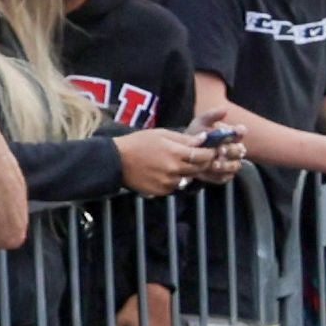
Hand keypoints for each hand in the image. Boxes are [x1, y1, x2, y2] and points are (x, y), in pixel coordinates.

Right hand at [114, 126, 237, 195]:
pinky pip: (175, 187)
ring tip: (176, 163)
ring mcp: (167, 182)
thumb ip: (185, 139)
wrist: (115, 160)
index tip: (210, 150)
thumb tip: (204, 139)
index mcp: (176, 153)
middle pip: (199, 169)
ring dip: (188, 172)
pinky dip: (174, 180)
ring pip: (188, 179)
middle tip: (198, 157)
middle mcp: (174, 170)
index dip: (210, 153)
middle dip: (202, 163)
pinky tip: (164, 172)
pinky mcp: (160, 191)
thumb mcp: (162, 134)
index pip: (204, 156)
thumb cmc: (139, 143)